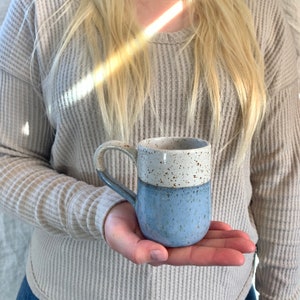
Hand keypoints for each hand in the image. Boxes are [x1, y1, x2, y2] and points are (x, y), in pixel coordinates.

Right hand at [104, 202, 255, 265]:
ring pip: (203, 237)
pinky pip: (195, 224)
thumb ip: (134, 250)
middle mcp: (172, 245)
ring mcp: (175, 233)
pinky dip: (210, 226)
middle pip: (203, 248)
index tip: (237, 256)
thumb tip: (159, 256)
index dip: (214, 257)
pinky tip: (223, 225)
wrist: (114, 211)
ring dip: (224, 237)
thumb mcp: (119, 238)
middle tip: (249, 244)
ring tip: (243, 236)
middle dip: (226, 247)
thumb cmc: (116, 226)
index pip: (191, 257)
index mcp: (161, 253)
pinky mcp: (175, 220)